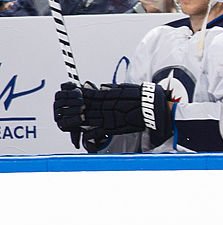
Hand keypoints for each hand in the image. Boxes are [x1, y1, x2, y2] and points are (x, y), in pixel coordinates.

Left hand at [55, 81, 169, 142]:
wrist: (153, 108)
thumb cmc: (142, 97)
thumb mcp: (125, 88)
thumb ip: (113, 89)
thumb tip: (105, 87)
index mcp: (106, 95)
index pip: (84, 94)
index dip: (75, 95)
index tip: (71, 96)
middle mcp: (104, 106)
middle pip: (81, 107)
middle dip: (73, 109)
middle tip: (66, 111)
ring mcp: (107, 117)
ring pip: (84, 119)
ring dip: (76, 122)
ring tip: (71, 124)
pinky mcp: (113, 128)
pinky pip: (95, 132)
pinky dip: (88, 135)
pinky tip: (84, 137)